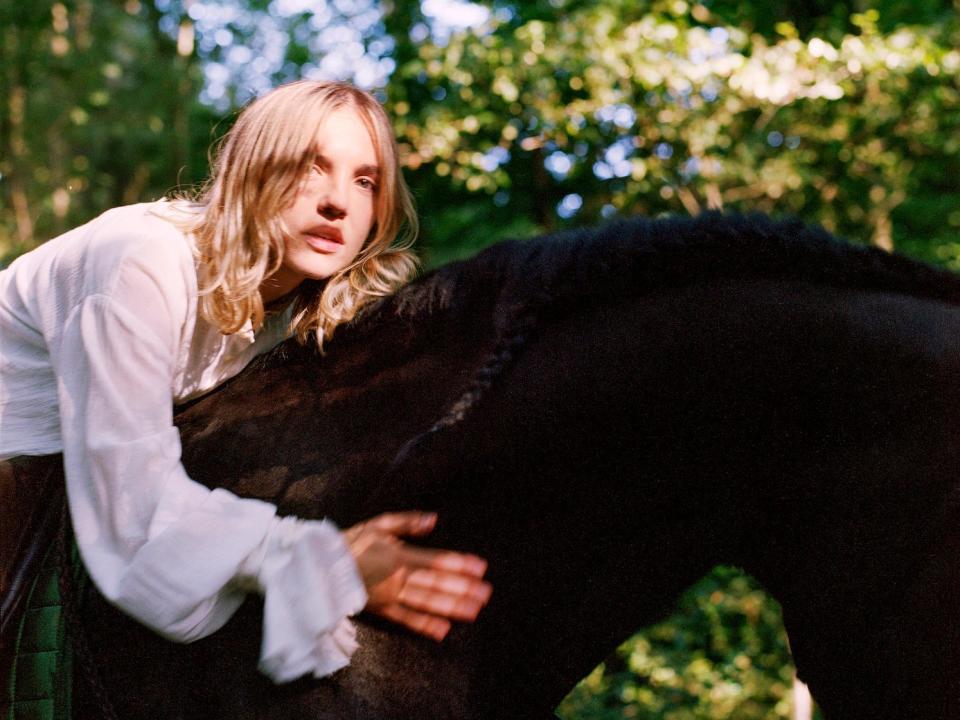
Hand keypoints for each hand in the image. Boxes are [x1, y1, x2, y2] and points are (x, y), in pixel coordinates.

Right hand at [343, 512, 491, 640]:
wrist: (318, 568)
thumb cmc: (350, 542)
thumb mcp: (378, 524)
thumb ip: (407, 522)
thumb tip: (434, 519)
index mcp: (397, 554)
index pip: (434, 560)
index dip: (459, 564)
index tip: (480, 568)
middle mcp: (396, 577)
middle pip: (435, 584)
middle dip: (463, 588)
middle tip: (486, 594)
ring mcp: (389, 596)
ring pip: (425, 603)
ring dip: (451, 607)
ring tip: (473, 611)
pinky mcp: (380, 611)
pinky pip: (405, 620)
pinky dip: (424, 625)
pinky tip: (442, 630)